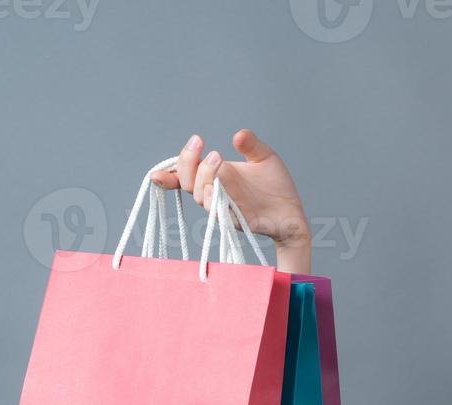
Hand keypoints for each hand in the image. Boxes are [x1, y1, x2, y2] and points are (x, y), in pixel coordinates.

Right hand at [152, 130, 310, 248]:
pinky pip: (219, 213)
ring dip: (204, 177)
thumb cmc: (276, 186)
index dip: (168, 174)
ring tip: (217, 159)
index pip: (185, 175)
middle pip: (188, 182)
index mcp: (216, 176)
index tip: (157, 172)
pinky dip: (214, 199)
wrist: (294, 212)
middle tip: (203, 146)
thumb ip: (251, 145)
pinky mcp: (236, 221)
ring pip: (201, 197)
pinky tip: (216, 186)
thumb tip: (238, 135)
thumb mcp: (264, 158)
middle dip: (189, 163)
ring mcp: (224, 208)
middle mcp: (215, 193)